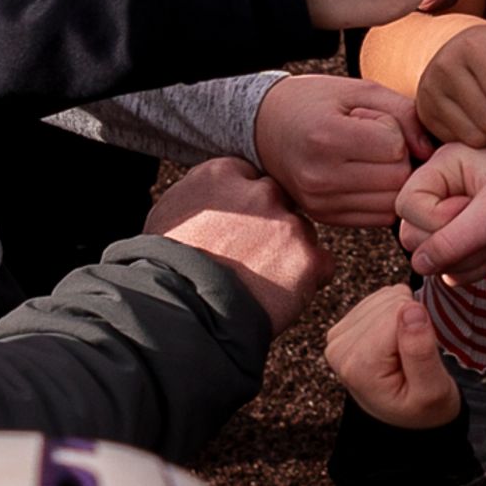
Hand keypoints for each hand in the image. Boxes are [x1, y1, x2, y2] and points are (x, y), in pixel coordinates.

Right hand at [145, 158, 328, 333]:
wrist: (179, 311)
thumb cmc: (164, 269)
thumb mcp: (169, 214)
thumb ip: (199, 195)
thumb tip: (213, 198)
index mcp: (221, 174)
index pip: (249, 178)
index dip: (242, 207)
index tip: (234, 230)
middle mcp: (260, 191)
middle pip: (278, 202)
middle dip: (269, 224)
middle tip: (249, 257)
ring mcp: (287, 224)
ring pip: (301, 232)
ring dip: (288, 252)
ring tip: (259, 282)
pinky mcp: (308, 258)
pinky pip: (322, 263)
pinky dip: (308, 279)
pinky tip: (280, 294)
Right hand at [251, 73, 420, 229]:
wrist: (264, 126)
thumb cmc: (314, 102)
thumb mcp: (357, 90)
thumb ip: (402, 112)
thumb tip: (430, 149)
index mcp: (326, 137)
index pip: (394, 147)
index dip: (393, 130)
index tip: (372, 120)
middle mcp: (320, 176)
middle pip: (396, 178)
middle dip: (398, 157)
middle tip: (374, 140)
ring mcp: (320, 203)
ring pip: (391, 202)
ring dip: (392, 180)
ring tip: (369, 158)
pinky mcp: (324, 217)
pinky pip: (377, 218)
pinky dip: (381, 198)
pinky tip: (365, 176)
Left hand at [322, 286, 460, 430]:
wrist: (408, 420)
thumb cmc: (424, 409)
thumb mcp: (433, 391)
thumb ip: (420, 350)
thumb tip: (411, 308)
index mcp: (358, 365)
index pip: (399, 314)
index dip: (421, 331)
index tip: (420, 359)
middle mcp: (339, 347)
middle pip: (391, 302)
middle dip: (411, 324)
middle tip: (413, 358)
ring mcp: (339, 335)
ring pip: (387, 296)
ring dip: (404, 319)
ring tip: (405, 352)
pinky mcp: (345, 326)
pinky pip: (381, 298)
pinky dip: (396, 315)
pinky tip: (396, 342)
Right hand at [396, 143, 485, 285]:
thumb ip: (452, 238)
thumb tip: (418, 263)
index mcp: (444, 166)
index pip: (407, 204)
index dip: (433, 220)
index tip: (469, 213)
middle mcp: (442, 191)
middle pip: (411, 233)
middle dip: (450, 244)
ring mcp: (451, 221)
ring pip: (429, 257)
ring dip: (464, 259)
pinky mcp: (463, 245)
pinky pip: (446, 270)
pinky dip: (471, 269)